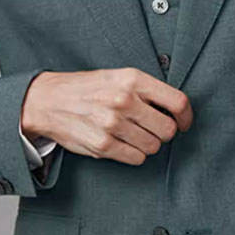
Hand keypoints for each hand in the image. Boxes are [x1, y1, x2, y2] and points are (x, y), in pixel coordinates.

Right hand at [21, 68, 192, 165]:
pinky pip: (137, 158)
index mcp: (132, 79)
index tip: (184, 123)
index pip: (177, 103)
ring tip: (132, 134)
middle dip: (164, 133)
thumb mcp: (118, 76)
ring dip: (148, 144)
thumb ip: (147, 90)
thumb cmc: (88, 88)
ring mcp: (113, 124)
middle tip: (151, 129)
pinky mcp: (103, 145)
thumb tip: (177, 112)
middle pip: (168, 129)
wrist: (48, 100)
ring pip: (153, 146)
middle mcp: (124, 100)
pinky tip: (123, 144)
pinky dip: (134, 154)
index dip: (186, 117)